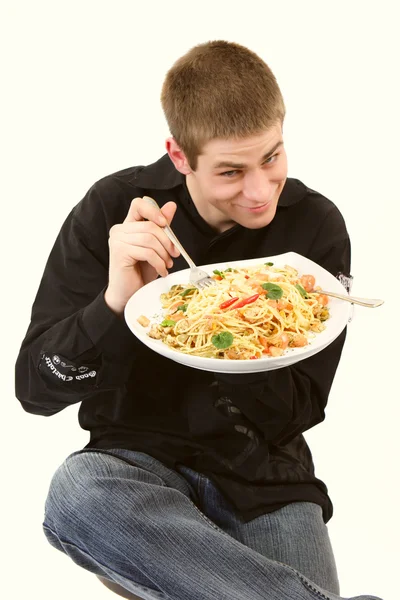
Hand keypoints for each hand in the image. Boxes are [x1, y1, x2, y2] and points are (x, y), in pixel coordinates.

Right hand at [104, 196, 179, 314]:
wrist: (128, 294)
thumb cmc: (141, 271)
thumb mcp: (156, 247)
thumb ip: (162, 227)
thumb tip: (171, 205)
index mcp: (127, 225)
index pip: (139, 204)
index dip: (154, 210)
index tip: (166, 224)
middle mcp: (119, 230)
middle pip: (150, 226)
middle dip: (167, 241)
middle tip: (174, 255)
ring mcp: (117, 240)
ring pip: (150, 239)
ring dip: (164, 254)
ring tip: (167, 265)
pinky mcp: (119, 252)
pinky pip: (147, 252)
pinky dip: (159, 263)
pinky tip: (161, 271)